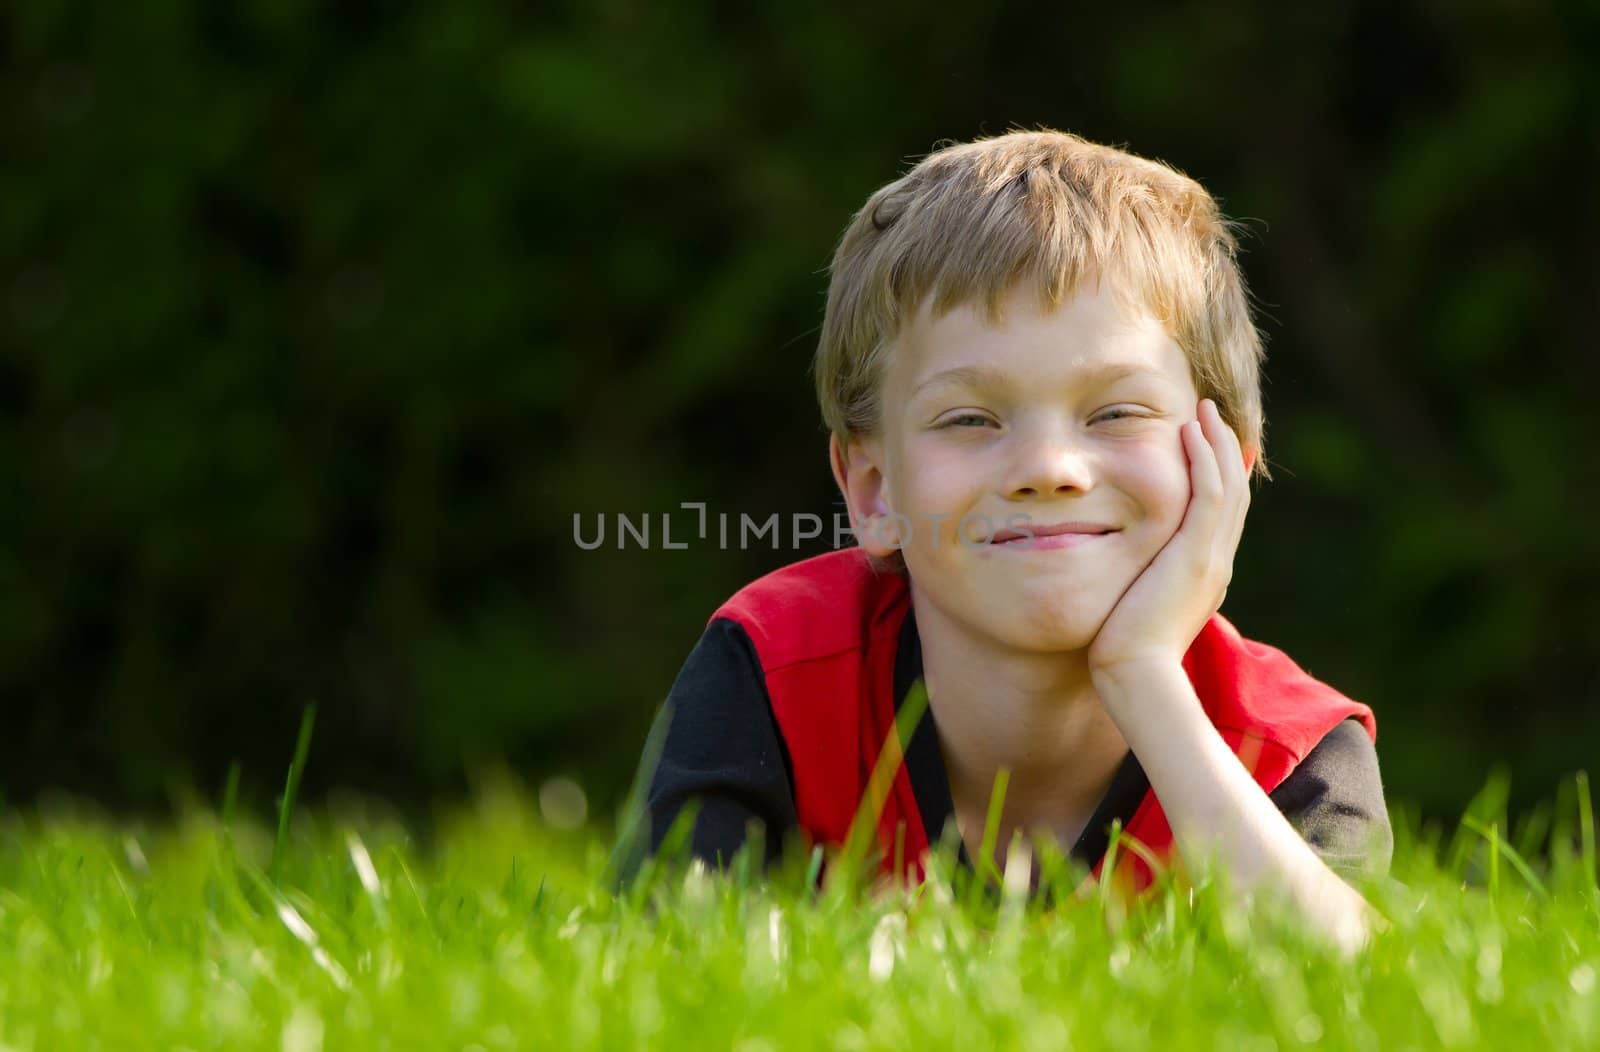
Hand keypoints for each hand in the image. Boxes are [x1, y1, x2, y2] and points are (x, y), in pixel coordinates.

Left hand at [1087, 398, 1250, 675]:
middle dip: (1223, 451)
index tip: (1206, 446)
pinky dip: (1205, 460)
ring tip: (1202, 411)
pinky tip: (1191, 433)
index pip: (1218, 513)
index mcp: (1203, 573)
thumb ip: (1135, 584)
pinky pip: (1210, 495)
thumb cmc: (1123, 653)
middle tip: (1210, 417)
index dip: (1217, 475)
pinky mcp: (1197, 555)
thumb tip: (1116, 573)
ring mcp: (1210, 557)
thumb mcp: (1133, 608)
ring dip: (1216, 444)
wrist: (1138, 677)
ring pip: (1227, 487)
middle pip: (1231, 493)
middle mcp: (1215, 561)